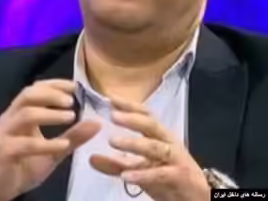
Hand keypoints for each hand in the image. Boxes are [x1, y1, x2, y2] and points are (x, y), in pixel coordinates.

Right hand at [0, 79, 100, 200]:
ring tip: (70, 116)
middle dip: (50, 94)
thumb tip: (96, 123)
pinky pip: (26, 144)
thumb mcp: (53, 151)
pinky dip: (46, 144)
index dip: (54, 84)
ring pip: (25, 114)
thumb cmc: (21, 166)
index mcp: (19, 114)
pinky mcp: (5, 152)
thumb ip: (72, 137)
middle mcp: (10, 119)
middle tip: (71, 101)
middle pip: (27, 95)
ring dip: (49, 113)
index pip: (34, 90)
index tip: (74, 86)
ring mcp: (6, 134)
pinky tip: (63, 144)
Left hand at [89, 97, 209, 200]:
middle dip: (133, 119)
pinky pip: (160, 174)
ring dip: (134, 143)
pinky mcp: (179, 178)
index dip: (129, 106)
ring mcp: (175, 160)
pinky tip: (125, 175)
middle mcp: (168, 144)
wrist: (198, 198)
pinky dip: (143, 174)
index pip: (146, 115)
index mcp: (160, 137)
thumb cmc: (168, 178)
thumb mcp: (139, 170)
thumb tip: (90, 158)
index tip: (110, 98)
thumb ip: (115, 164)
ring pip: (156, 147)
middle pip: (152, 126)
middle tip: (112, 115)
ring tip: (112, 141)